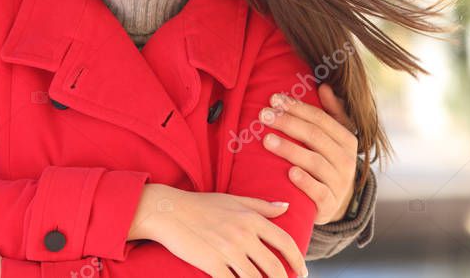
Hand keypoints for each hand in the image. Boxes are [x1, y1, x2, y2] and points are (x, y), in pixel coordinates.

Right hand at [130, 184, 307, 277]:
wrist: (167, 211)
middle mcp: (243, 235)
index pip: (285, 243)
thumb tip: (286, 205)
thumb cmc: (200, 204)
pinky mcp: (212, 264)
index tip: (301, 271)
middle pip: (275, 268)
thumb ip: (261, 205)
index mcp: (250, 218)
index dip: (298, 261)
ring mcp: (228, 251)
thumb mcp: (232, 199)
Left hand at [259, 85, 358, 223]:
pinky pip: (318, 192)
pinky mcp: (329, 204)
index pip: (321, 119)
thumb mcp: (333, 137)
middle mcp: (346, 160)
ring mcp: (339, 183)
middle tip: (263, 116)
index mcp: (347, 140)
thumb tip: (326, 87)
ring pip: (315, 162)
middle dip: (288, 123)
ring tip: (267, 140)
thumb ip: (331, 112)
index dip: (297, 108)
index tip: (274, 99)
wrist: (333, 202)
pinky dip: (305, 182)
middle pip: (315, 137)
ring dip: (290, 150)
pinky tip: (289, 173)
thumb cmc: (327, 161)